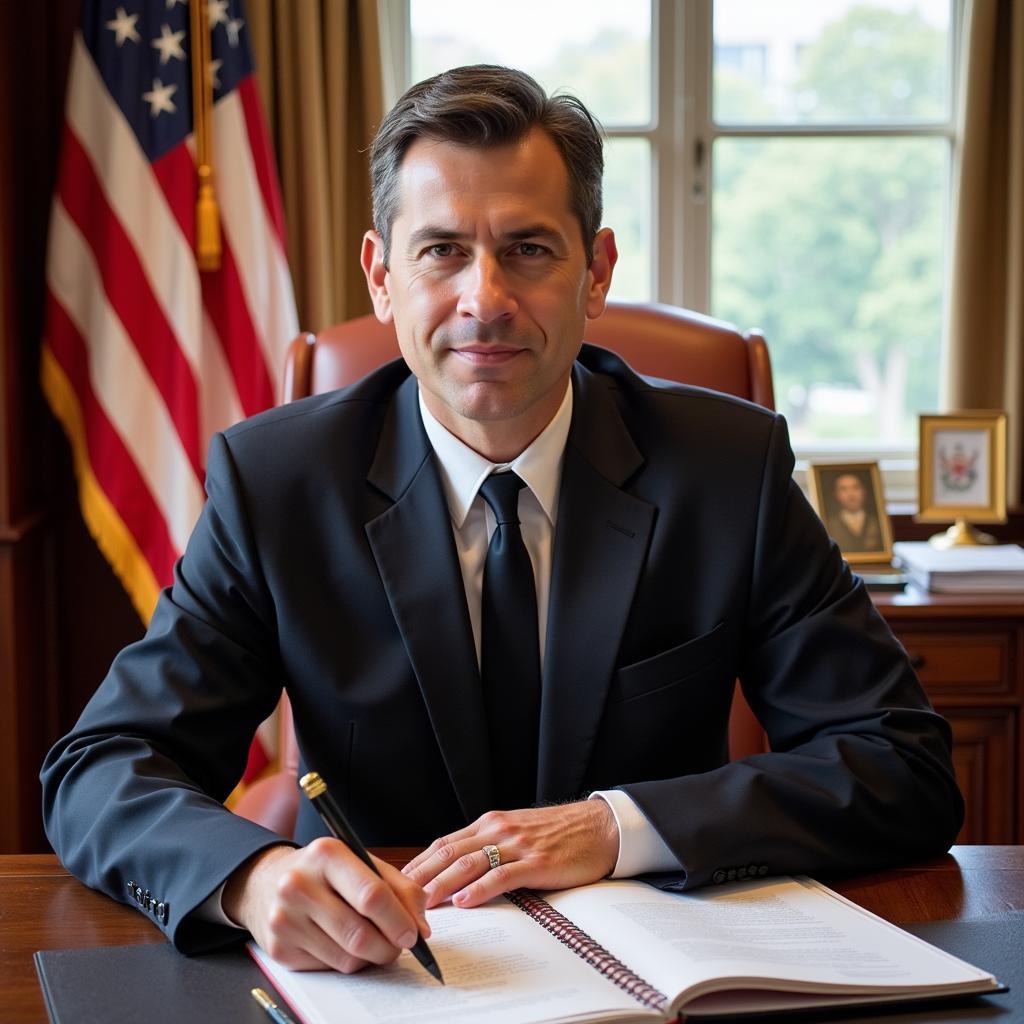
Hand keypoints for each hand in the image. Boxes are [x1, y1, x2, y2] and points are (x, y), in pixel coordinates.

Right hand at [222, 841, 429, 972]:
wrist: (267, 881)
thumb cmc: (324, 871)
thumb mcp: (361, 862)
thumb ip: (399, 887)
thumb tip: (421, 926)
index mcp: (326, 854)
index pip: (371, 895)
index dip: (399, 920)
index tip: (415, 933)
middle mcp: (299, 884)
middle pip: (360, 934)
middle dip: (390, 946)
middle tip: (400, 945)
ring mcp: (285, 919)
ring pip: (347, 958)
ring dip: (371, 956)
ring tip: (375, 942)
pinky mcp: (279, 948)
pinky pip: (330, 968)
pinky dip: (348, 961)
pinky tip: (344, 943)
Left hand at [402, 800, 618, 908]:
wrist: (599, 826)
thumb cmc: (559, 833)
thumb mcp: (516, 833)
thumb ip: (489, 847)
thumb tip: (457, 873)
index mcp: (491, 824)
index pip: (445, 844)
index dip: (419, 863)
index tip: (397, 882)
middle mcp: (499, 830)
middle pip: (450, 853)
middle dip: (422, 875)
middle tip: (397, 896)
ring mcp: (517, 845)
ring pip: (470, 863)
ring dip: (442, 884)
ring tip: (421, 903)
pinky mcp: (537, 861)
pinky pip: (503, 875)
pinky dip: (481, 888)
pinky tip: (465, 900)